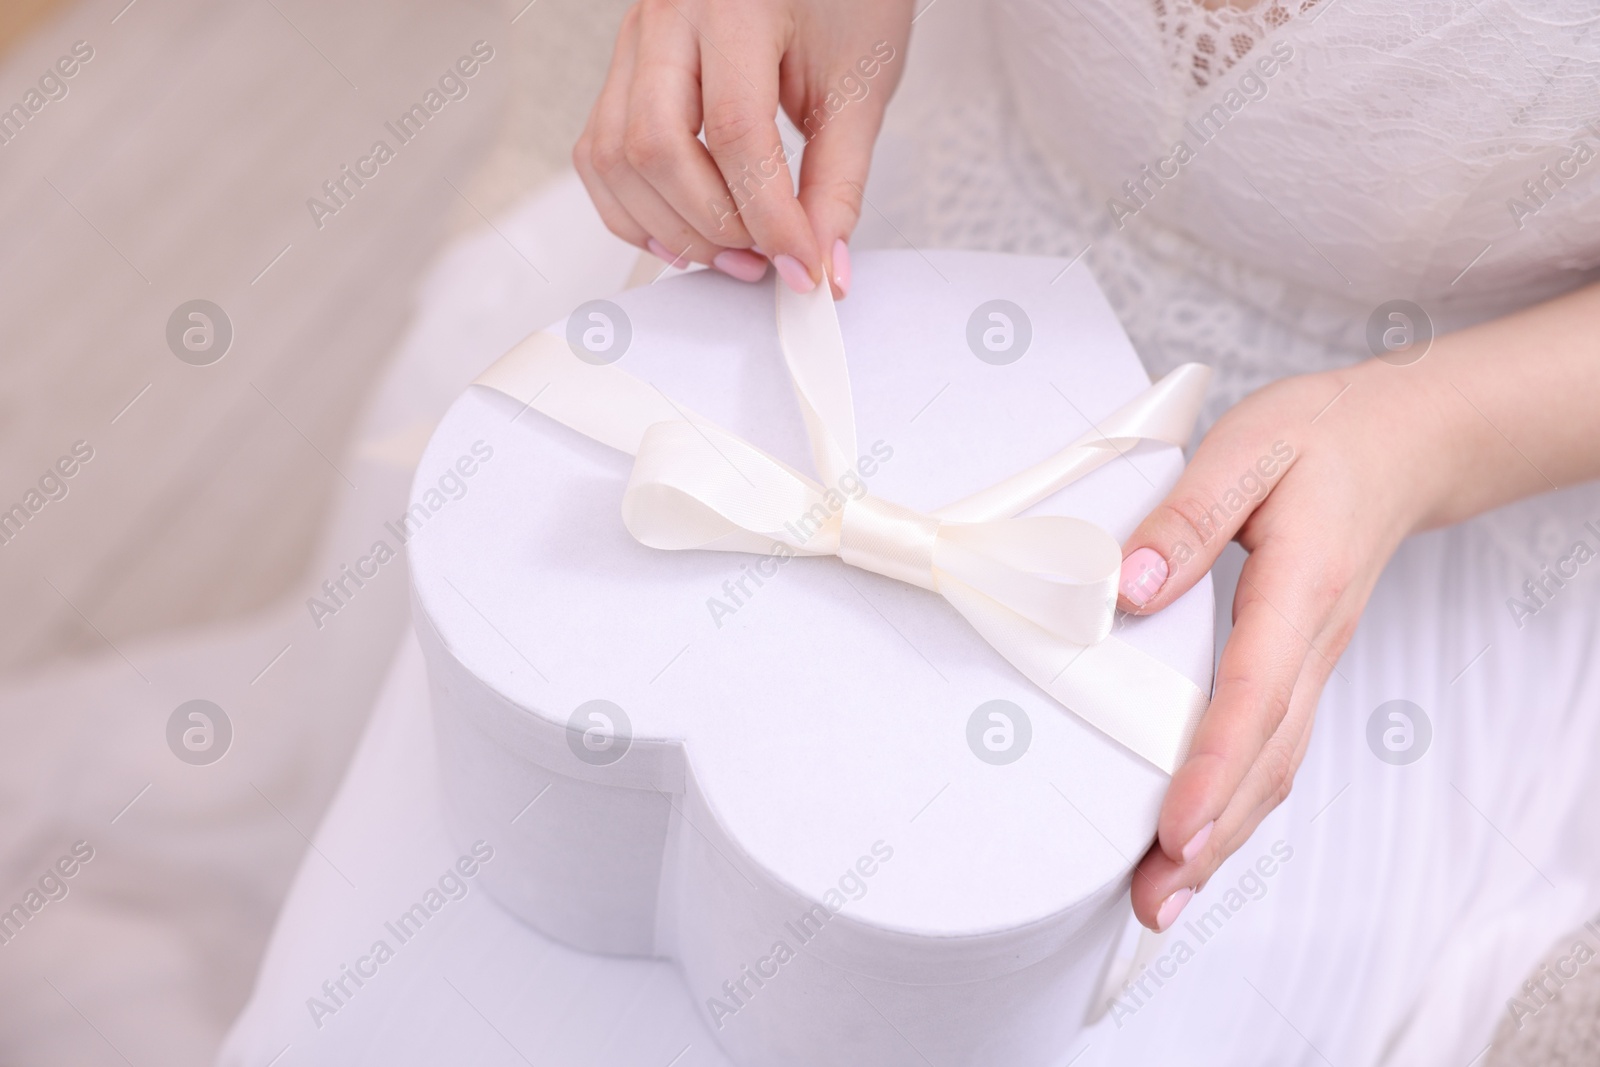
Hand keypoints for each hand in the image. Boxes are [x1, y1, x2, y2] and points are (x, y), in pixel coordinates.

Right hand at [574, 0, 912, 296]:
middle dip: (711, 226)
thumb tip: (820, 263)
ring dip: (669, 226)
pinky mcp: (624, 70)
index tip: (802, 264)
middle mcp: (668, 15)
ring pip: (612, 157)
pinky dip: (634, 208)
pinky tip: (685, 230)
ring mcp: (635, 42)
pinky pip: (598, 153)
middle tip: (765, 259)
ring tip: (732, 250)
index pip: (734, 131)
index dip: (768, 217)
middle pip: (654, 147)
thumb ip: (838, 184)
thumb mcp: (858, 88)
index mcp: (735, 5)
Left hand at [1116, 358, 1458, 930]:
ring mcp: (1314, 661)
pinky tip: (1202, 835)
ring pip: (1274, 767)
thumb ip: (1186, 516)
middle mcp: (1313, 641)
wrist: (1401, 442)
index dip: (1211, 765)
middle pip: (1267, 760)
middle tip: (1154, 898)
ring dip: (1224, 836)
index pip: (1254, 693)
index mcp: (1300, 587)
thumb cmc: (1322, 438)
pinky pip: (1274, 749)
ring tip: (1165, 894)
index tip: (1172, 827)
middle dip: (1212, 836)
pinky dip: (1238, 803)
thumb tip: (1129, 584)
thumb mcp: (1246, 448)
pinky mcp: (1302, 667)